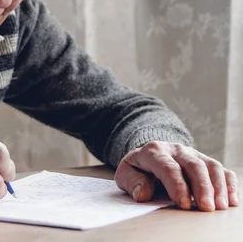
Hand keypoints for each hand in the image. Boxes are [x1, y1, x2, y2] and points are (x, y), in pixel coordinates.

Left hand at [115, 141, 238, 210]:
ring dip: (218, 187)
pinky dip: (229, 183)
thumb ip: (132, 181)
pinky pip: (222, 169)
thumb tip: (142, 193)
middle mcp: (176, 150)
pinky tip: (231, 201)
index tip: (184, 204)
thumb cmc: (138, 169)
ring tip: (220, 207)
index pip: (168, 167)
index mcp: (154, 151)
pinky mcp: (205, 161)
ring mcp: (193, 154)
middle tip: (206, 207)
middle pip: (193, 165)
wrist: (148, 156)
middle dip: (202, 187)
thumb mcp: (126, 173)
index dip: (177, 185)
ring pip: (210, 165)